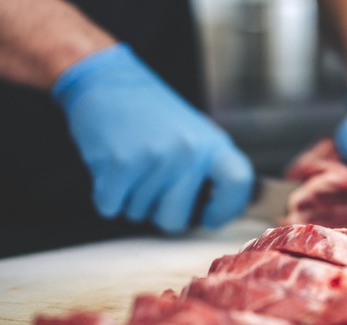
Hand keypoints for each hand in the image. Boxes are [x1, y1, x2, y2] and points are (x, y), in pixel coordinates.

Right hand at [52, 43, 253, 232]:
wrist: (109, 82)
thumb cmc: (152, 115)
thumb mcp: (195, 135)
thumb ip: (209, 170)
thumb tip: (222, 210)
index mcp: (212, 144)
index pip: (238, 184)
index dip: (225, 210)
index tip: (208, 216)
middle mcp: (188, 152)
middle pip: (176, 220)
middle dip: (158, 212)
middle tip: (151, 184)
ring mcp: (155, 158)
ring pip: (140, 214)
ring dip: (131, 198)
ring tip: (132, 164)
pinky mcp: (120, 164)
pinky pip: (112, 207)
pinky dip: (107, 196)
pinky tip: (112, 168)